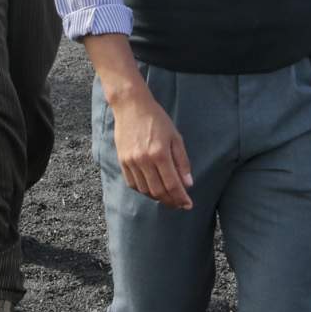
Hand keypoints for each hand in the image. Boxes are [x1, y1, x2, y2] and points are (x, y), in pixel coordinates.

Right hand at [109, 81, 192, 209]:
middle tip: (179, 204)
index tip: (188, 205)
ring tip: (167, 197)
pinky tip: (152, 189)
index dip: (181, 198)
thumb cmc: (157, 119)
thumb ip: (182, 161)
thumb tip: (187, 184)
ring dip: (157, 197)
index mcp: (160, 154)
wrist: (131, 106)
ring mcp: (131, 162)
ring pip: (145, 190)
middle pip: (158, 191)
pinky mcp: (122, 161)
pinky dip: (143, 190)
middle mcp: (144, 160)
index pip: (172, 184)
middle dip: (171, 201)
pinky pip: (132, 184)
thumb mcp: (175, 137)